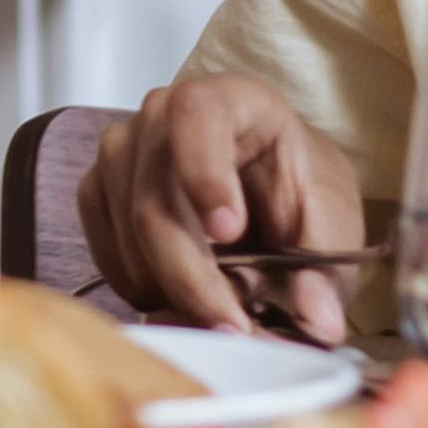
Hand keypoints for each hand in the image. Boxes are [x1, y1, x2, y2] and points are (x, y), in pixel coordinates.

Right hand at [74, 75, 365, 342]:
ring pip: (129, 240)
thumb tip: (319, 324)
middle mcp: (160, 115)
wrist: (264, 186)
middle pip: (153, 202)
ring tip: (222, 309)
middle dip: (191, 277)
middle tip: (232, 328)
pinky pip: (108, 257)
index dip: (205, 175)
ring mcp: (119, 152)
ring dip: (173, 291)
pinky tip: (184, 293)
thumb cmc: (294, 189)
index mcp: (229, 99)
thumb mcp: (331, 223)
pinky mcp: (96, 192)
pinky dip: (146, 290)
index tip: (230, 233)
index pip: (197, 118)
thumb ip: (326, 270)